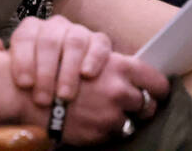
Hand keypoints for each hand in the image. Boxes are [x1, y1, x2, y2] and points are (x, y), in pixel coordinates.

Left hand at [0, 15, 113, 106]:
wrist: (63, 93)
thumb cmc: (35, 84)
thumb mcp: (15, 77)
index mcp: (32, 30)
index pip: (25, 35)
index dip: (23, 58)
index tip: (24, 84)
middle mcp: (55, 26)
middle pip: (49, 39)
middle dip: (45, 71)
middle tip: (42, 99)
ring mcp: (78, 31)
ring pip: (74, 40)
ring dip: (68, 69)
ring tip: (64, 96)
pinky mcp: (100, 42)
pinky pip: (99, 43)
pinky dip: (94, 57)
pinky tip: (87, 75)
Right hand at [17, 52, 167, 145]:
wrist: (33, 94)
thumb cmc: (61, 69)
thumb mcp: (92, 57)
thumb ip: (117, 67)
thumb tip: (138, 78)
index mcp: (121, 68)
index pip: (157, 82)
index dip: (159, 88)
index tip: (158, 92)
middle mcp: (120, 91)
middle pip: (147, 104)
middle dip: (141, 104)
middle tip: (134, 104)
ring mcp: (110, 115)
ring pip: (132, 122)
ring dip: (123, 118)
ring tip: (106, 112)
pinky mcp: (99, 134)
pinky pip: (112, 134)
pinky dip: (106, 130)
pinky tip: (93, 121)